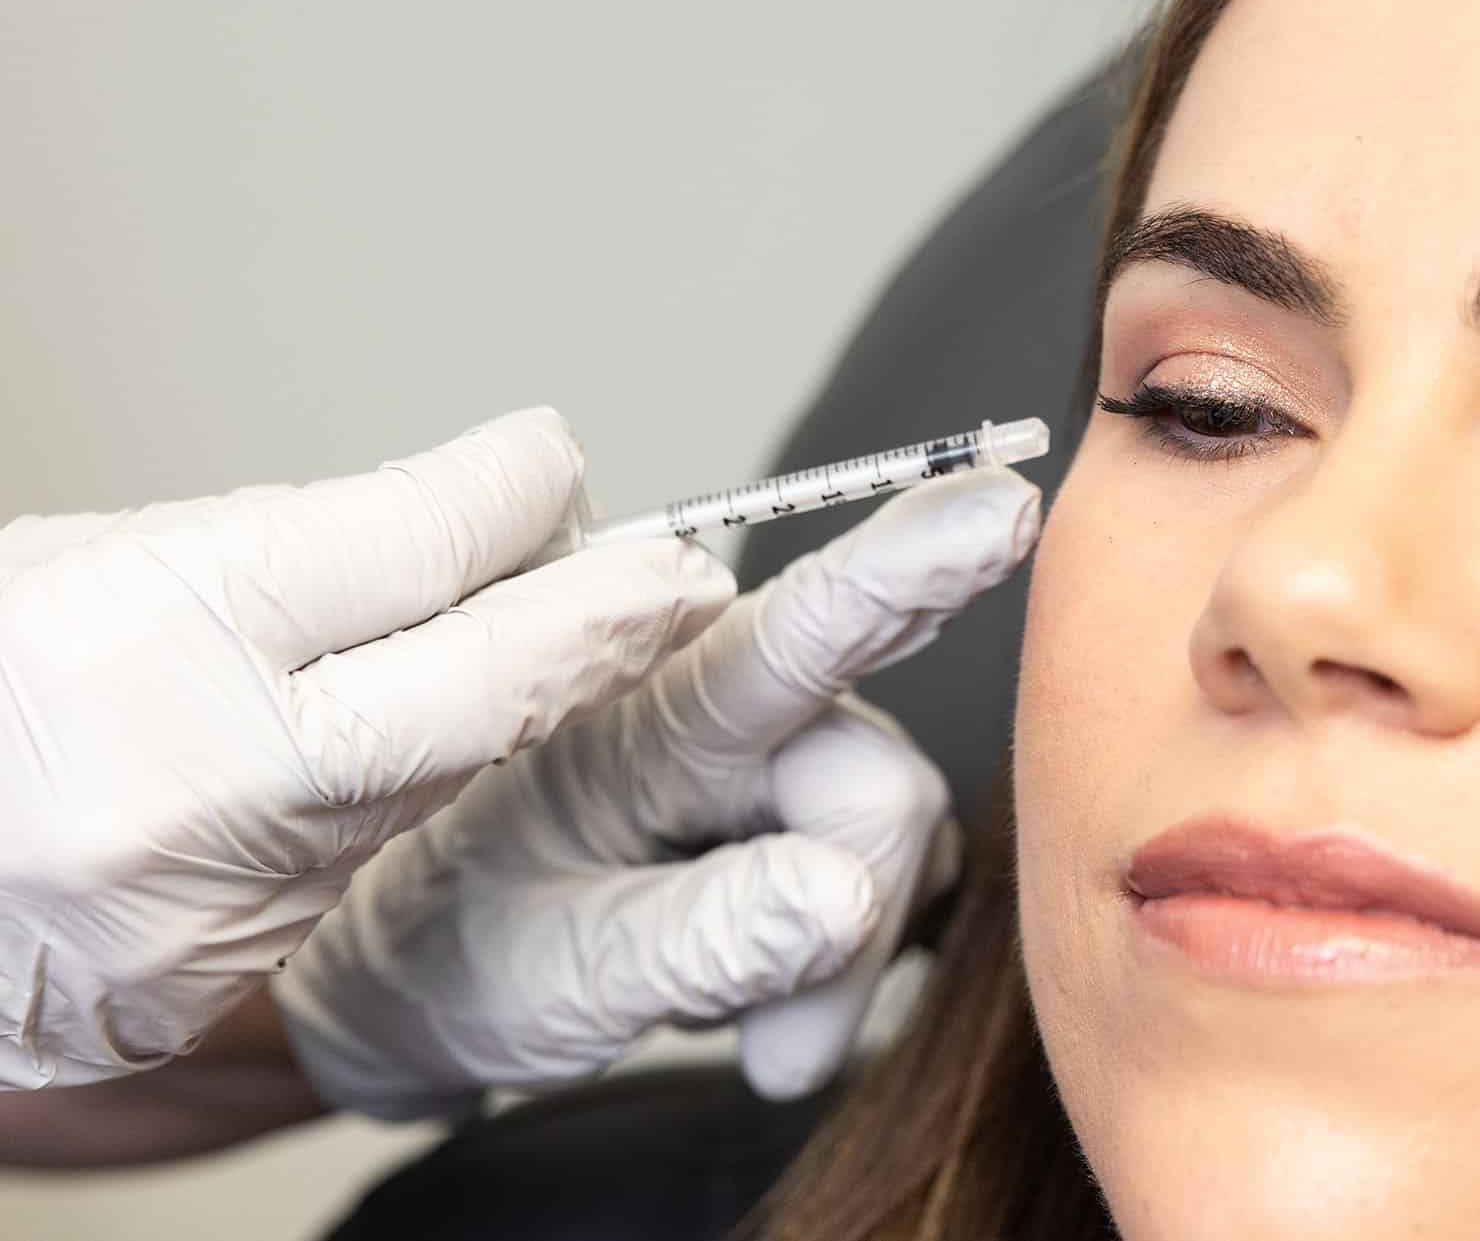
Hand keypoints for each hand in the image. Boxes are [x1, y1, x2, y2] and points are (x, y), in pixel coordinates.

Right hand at [0, 409, 733, 1087]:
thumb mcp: (107, 552)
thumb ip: (302, 547)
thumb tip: (482, 524)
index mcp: (155, 632)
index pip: (420, 543)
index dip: (519, 488)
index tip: (555, 459)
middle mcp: (202, 778)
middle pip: (492, 684)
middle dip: (611, 617)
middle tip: (680, 571)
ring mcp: (226, 898)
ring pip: (452, 776)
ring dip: (539, 697)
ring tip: (588, 634)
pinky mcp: (230, 971)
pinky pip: (376, 854)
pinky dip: (434, 783)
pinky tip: (452, 733)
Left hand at [270, 467, 1040, 1118]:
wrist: (413, 974)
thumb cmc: (456, 957)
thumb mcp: (558, 979)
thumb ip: (705, 937)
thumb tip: (848, 894)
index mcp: (646, 711)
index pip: (800, 629)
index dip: (907, 564)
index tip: (996, 505)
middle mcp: (723, 696)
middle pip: (878, 786)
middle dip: (846, 921)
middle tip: (772, 1043)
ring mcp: (774, 744)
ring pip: (892, 838)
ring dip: (834, 948)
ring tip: (725, 997)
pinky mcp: (807, 789)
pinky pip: (887, 866)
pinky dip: (837, 943)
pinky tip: (755, 965)